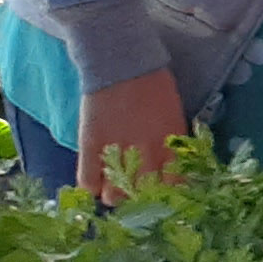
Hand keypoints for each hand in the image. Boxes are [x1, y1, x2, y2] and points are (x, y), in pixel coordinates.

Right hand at [76, 70, 192, 199]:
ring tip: (114, 188)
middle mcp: (147, 154)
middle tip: (136, 195)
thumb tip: (174, 171)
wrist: (121, 61)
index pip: (175, 187)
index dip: (168, 196)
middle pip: (144, 197)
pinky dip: (91, 187)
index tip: (163, 197)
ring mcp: (117, 151)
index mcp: (171, 146)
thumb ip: (174, 144)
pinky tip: (95, 183)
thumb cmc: (153, 84)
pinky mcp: (90, 145)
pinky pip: (88, 182)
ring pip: (116, 196)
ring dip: (116, 196)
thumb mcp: (173, 116)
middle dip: (142, 200)